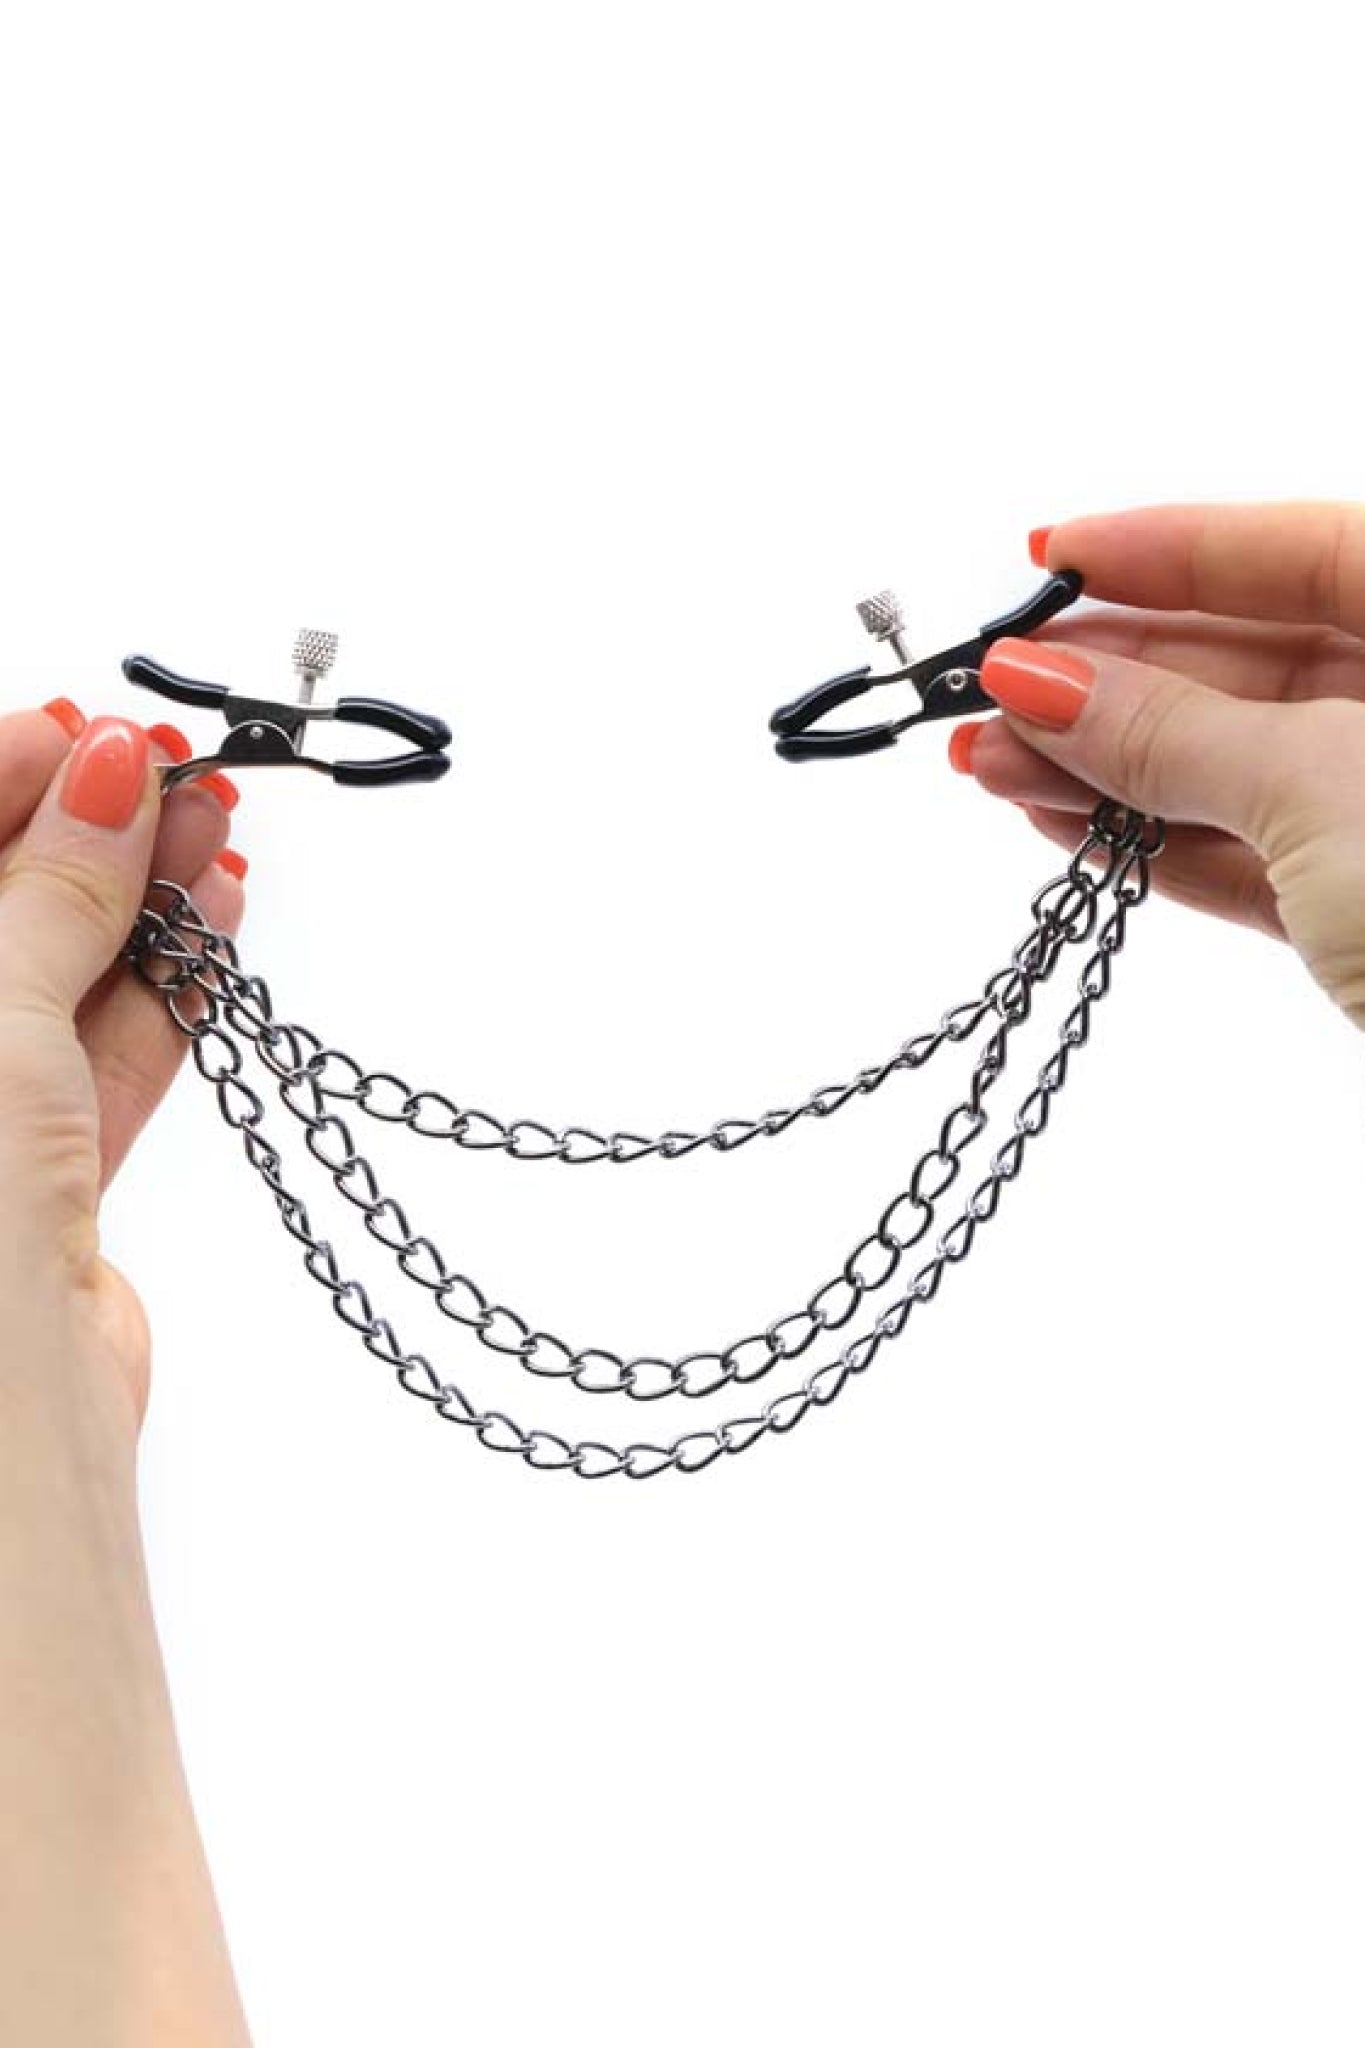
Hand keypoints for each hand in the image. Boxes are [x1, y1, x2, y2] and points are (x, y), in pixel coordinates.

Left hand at [0, 703, 245, 1443]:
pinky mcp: (40, 1186)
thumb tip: (103, 776)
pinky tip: (217, 922)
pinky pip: (103, 1059)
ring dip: (137, 904)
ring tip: (214, 830)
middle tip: (164, 772)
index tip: (78, 733)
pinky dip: (166, 991)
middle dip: (80, 834)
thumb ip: (49, 886)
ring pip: (52, 981)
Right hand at [947, 501, 1364, 1031]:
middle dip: (1112, 674)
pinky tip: (1063, 823)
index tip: (1051, 556)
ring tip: (990, 763)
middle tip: (991, 686)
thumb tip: (1045, 679)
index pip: (1304, 547)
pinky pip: (1251, 855)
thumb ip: (1173, 729)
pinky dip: (1155, 842)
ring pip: (1240, 765)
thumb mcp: (1321, 787)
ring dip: (1108, 765)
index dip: (1169, 545)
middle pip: (1258, 657)